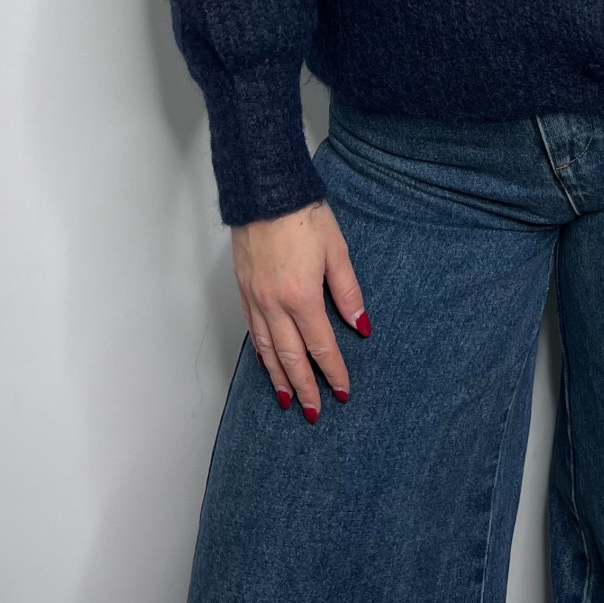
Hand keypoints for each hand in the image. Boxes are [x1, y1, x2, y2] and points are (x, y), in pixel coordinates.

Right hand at [230, 200, 369, 421]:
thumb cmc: (304, 215)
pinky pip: (253, 330)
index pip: (320, 346)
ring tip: (288, 400)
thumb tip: (360, 324)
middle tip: (314, 412)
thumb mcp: (337, 250)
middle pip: (291, 357)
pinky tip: (267, 362)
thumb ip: (348, 291)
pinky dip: (261, 353)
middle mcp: (275, 304)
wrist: (265, 190)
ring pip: (268, 349)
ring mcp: (255, 298)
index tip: (341, 392)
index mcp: (302, 297)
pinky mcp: (243, 289)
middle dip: (305, 387)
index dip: (332, 372)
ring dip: (279, 377)